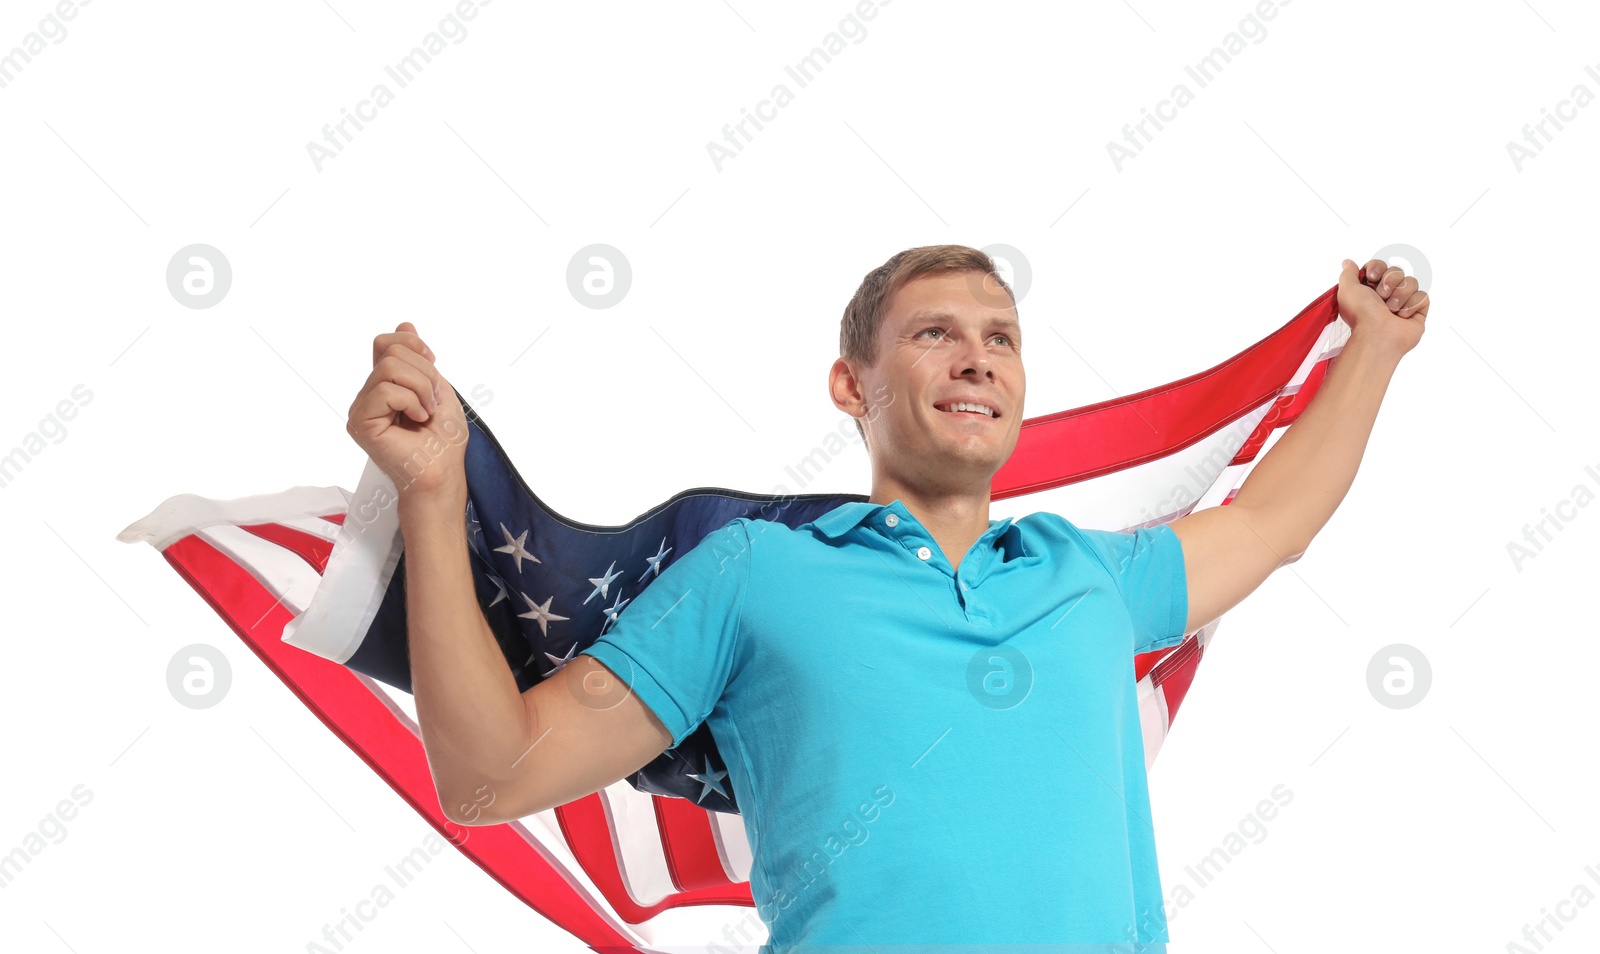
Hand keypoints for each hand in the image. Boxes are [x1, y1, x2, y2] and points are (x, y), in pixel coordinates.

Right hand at [345, 321, 467, 501]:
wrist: (443, 473)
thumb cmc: (444, 440)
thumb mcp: (439, 387)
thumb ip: (420, 358)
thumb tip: (404, 323)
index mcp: (386, 385)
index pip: (385, 343)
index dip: (413, 344)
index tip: (433, 365)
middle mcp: (369, 394)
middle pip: (390, 350)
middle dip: (425, 372)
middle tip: (434, 402)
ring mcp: (362, 408)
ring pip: (389, 368)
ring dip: (422, 388)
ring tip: (427, 413)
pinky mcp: (359, 422)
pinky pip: (385, 390)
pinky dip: (411, 402)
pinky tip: (417, 421)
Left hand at [1337, 258, 1428, 356]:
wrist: (1378, 334)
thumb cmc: (1361, 314)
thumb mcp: (1347, 289)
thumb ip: (1348, 273)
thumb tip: (1348, 263)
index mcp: (1369, 289)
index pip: (1380, 266)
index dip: (1377, 268)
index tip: (1371, 277)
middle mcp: (1386, 295)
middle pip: (1397, 271)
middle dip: (1389, 281)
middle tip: (1381, 296)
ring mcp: (1403, 303)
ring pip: (1411, 282)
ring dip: (1399, 295)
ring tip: (1391, 310)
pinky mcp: (1418, 312)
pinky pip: (1422, 296)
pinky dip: (1411, 305)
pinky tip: (1402, 316)